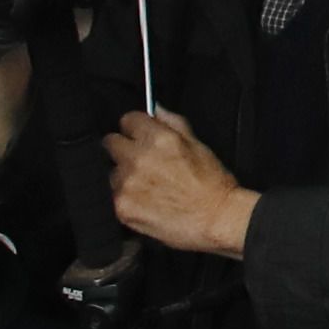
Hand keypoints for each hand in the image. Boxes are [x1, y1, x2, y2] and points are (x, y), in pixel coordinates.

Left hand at [104, 111, 258, 256]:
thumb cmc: (212, 183)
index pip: (128, 120)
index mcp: (159, 138)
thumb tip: (155, 109)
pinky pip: (114, 195)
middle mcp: (139, 158)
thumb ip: (172, 122)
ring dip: (124, 175)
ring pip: (112, 171)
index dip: (136, 127)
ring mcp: (127, 184)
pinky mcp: (121, 206)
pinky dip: (126, 198)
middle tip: (141, 162)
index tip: (139, 134)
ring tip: (146, 186)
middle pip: (111, 143)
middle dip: (124, 148)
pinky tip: (145, 202)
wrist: (217, 219)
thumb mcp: (198, 144)